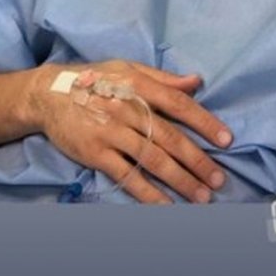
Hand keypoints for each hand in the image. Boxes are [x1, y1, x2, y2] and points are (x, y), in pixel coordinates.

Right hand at [31, 60, 232, 203]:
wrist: (49, 94)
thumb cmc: (96, 79)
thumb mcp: (128, 68)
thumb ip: (164, 78)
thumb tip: (197, 82)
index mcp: (140, 85)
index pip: (179, 104)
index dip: (205, 122)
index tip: (226, 140)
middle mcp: (128, 109)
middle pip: (169, 138)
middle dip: (197, 161)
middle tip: (219, 180)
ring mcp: (112, 132)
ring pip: (152, 160)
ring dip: (180, 181)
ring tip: (201, 197)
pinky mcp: (96, 154)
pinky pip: (127, 177)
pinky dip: (149, 194)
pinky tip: (167, 206)